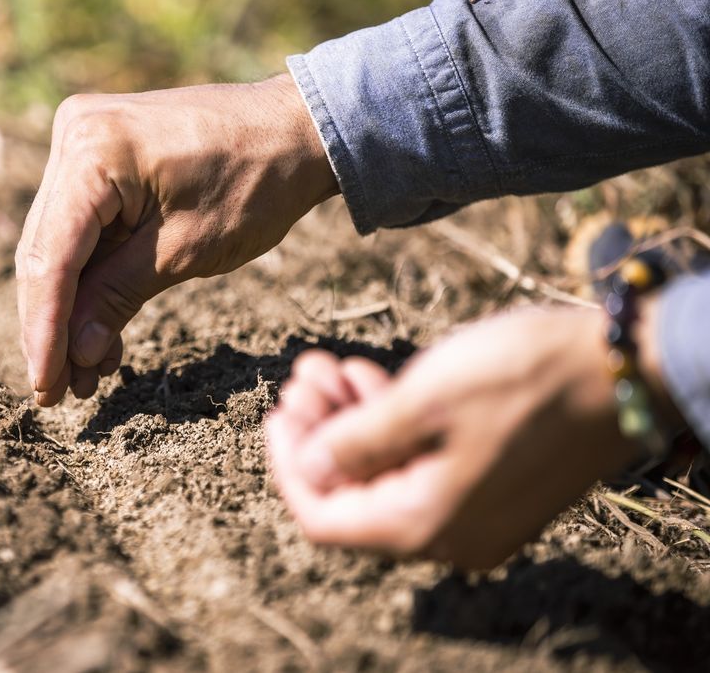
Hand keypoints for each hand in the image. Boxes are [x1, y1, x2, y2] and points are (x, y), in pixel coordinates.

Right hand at [16, 74, 338, 404]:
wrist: (297, 129)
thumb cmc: (255, 182)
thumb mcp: (185, 251)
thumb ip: (118, 297)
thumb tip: (74, 354)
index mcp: (92, 151)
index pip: (52, 257)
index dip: (45, 329)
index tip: (44, 386)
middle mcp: (74, 136)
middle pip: (45, 253)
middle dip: (53, 328)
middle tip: (58, 393)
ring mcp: (82, 143)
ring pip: (58, 247)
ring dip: (71, 312)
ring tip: (86, 377)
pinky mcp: (97, 157)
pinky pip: (81, 230)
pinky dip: (91, 281)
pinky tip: (100, 336)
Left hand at [266, 305, 669, 568]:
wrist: (622, 366)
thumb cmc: (521, 378)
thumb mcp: (422, 401)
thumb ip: (355, 442)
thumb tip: (309, 468)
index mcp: (424, 524)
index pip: (324, 517)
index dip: (287, 466)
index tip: (275, 413)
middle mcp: (447, 533)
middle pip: (353, 492)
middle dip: (319, 431)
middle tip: (304, 374)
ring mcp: (474, 511)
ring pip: (386, 471)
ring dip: (350, 418)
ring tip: (327, 364)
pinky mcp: (492, 483)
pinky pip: (422, 462)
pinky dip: (391, 422)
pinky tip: (368, 375)